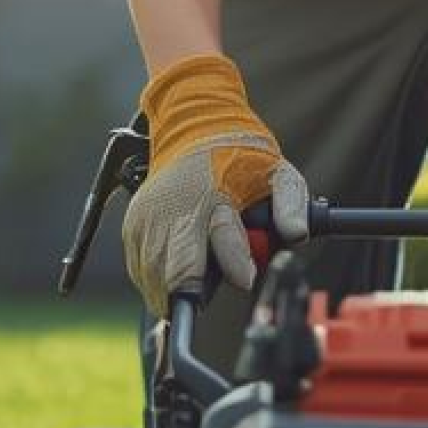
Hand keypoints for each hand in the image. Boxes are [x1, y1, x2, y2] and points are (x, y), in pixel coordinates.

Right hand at [121, 52, 308, 316]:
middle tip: (204, 297)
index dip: (233, 264)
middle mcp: (171, 208)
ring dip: (170, 291)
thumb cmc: (240, 157)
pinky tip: (173, 277)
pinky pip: (139, 268)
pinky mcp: (132, 225)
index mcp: (208, 193)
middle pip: (171, 271)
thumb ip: (291, 204)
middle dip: (189, 291)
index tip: (245, 278)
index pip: (218, 237)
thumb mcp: (278, 173)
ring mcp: (145, 218)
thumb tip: (296, 235)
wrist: (194, 129)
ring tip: (193, 290)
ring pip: (151, 275)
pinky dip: (155, 280)